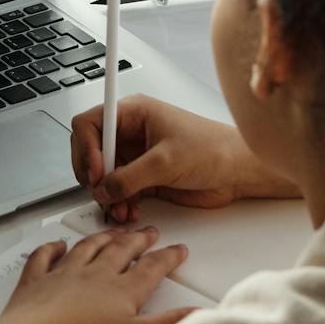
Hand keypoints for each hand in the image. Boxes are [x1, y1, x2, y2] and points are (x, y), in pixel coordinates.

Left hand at [0, 230, 194, 323]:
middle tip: (149, 232)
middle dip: (138, 240)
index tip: (179, 250)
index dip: (168, 258)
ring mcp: (63, 275)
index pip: (151, 268)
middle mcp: (94, 275)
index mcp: (121, 290)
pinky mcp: (36, 282)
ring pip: (88, 248)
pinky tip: (58, 244)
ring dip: (103, 237)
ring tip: (114, 232)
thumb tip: (199, 313)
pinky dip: (52, 248)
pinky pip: (45, 257)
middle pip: (121, 250)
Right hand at [70, 94, 296, 222]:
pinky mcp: (144, 177)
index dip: (86, 148)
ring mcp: (136, 156)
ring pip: (103, 175)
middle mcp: (131, 132)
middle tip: (102, 193)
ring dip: (106, 195)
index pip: (90, 124)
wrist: (238, 171)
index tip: (97, 172)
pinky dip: (119, 203)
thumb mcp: (166, 162)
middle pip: (91, 151)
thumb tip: (104, 189)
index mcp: (134, 113)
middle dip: (94, 176)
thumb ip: (130, 177)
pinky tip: (129, 210)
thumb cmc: (213, 149)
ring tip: (119, 208)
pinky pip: (119, 191)